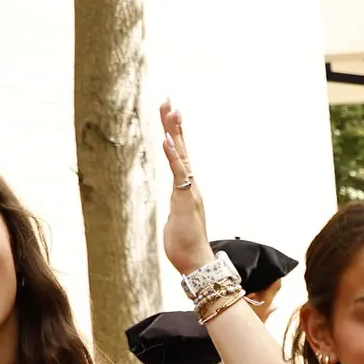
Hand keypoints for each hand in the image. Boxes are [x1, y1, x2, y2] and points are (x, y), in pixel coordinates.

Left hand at [159, 100, 212, 275]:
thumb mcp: (177, 221)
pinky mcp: (184, 199)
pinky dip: (173, 155)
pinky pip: (178, 172)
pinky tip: (167, 139)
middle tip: (169, 101)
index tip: (171, 114)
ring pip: (182, 156)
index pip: (181, 157)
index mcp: (187, 190)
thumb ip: (178, 210)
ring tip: (170, 111)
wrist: (196, 263)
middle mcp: (191, 186)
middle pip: (182, 149)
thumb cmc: (185, 246)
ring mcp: (189, 191)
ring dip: (175, 133)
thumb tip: (177, 209)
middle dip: (174, 125)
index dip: (175, 135)